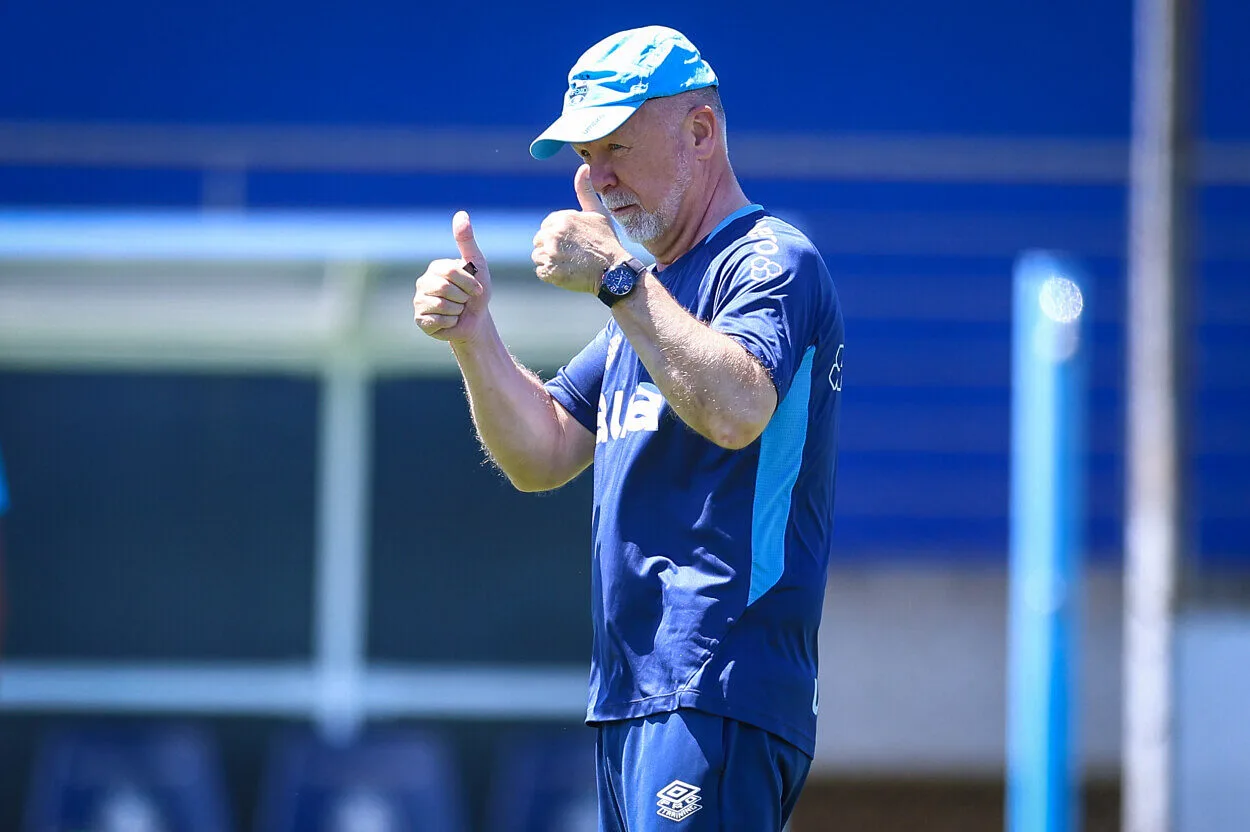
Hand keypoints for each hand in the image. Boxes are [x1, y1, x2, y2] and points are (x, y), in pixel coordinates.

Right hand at [413, 211, 489, 343]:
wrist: (476, 321)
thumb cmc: (477, 292)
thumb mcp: (477, 265)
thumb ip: (467, 241)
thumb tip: (461, 214)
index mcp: (436, 268)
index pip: (452, 272)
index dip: (469, 283)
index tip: (476, 289)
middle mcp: (423, 282)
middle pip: (445, 288)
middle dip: (463, 297)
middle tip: (464, 300)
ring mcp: (419, 300)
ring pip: (442, 305)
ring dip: (457, 311)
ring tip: (457, 310)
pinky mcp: (419, 319)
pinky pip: (437, 320)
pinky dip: (450, 322)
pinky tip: (449, 320)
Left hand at [531, 164, 630, 293]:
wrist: (614, 271)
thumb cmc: (607, 241)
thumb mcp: (598, 213)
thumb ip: (585, 191)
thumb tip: (584, 166)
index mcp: (562, 218)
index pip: (546, 227)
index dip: (559, 236)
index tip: (574, 243)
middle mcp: (554, 234)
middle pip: (540, 241)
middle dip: (552, 248)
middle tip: (572, 255)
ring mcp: (551, 253)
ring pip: (538, 256)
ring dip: (550, 261)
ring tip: (570, 264)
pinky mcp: (550, 271)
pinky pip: (541, 272)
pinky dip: (551, 275)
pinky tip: (566, 273)